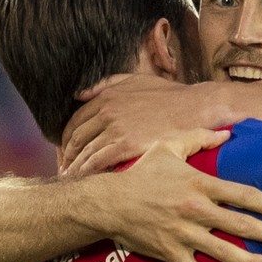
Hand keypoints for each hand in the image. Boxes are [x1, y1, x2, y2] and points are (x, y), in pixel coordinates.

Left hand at [62, 74, 242, 174]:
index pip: (75, 121)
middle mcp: (106, 112)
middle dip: (67, 156)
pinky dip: (86, 172)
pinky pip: (97, 161)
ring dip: (74, 167)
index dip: (68, 139)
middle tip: (65, 169)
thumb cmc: (172, 96)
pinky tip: (84, 182)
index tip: (68, 152)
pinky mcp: (125, 145)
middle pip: (75, 138)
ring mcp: (115, 128)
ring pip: (84, 152)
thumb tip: (80, 93)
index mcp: (106, 97)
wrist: (197, 108)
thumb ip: (107, 83)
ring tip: (71, 180)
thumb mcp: (136, 80)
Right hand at [83, 142, 261, 261]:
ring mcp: (185, 234)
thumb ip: (199, 138)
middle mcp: (197, 210)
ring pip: (225, 252)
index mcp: (200, 184)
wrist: (109, 202)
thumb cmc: (141, 174)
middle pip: (241, 225)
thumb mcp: (168, 148)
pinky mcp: (172, 253)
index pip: (243, 195)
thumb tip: (227, 134)